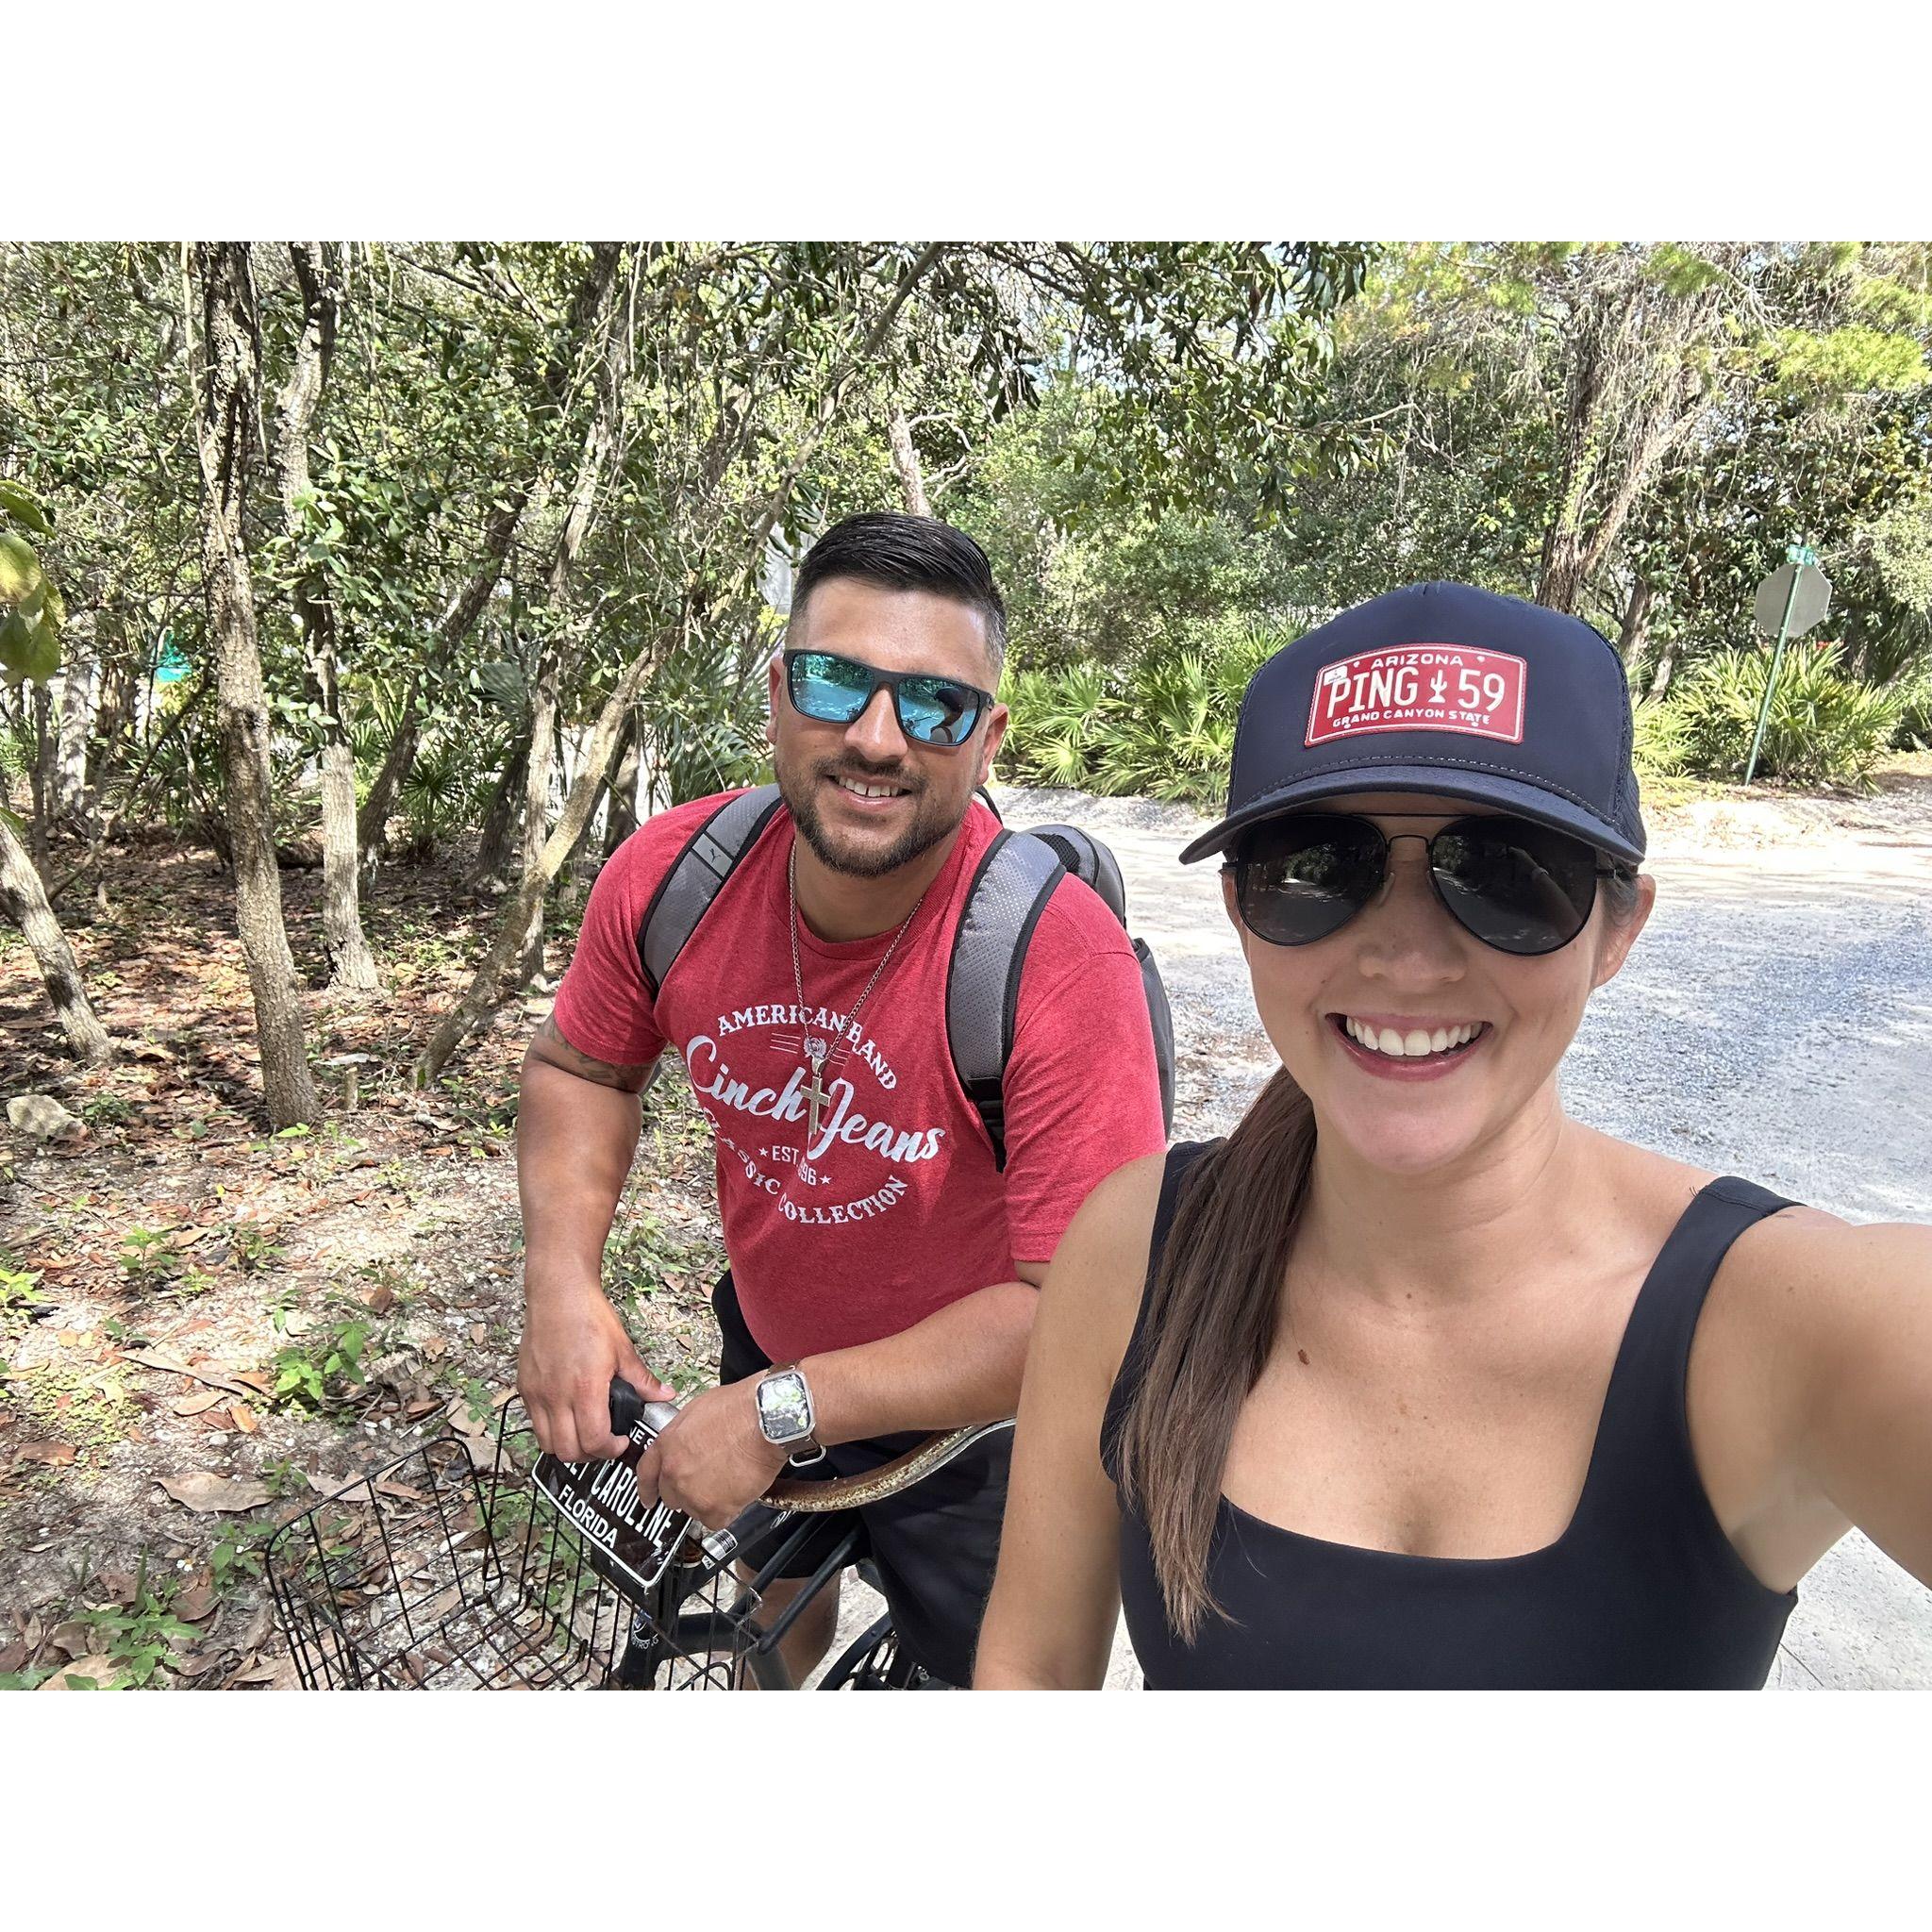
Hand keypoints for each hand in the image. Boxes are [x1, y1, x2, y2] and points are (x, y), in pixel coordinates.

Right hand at [518, 1281, 670, 1460]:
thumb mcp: (623, 1349)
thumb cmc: (587, 1315)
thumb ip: (643, 1380)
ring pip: (546, 1443)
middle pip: (567, 1451)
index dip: (610, 1450)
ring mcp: (537, 1393)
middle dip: (589, 1455)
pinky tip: (567, 1414)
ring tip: (584, 1432)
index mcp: (585, 1388)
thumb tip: (663, 1395)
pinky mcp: (525, 1387)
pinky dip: (550, 1428)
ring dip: (567, 1446)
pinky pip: (534, 1422)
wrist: (559, 1293)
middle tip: (604, 1443)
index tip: (619, 1443)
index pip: (594, 1441)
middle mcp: (556, 1395)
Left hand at [636, 1379, 789, 1528]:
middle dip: (687, 1492)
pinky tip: (737, 1493)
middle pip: (671, 1497)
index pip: (646, 1473)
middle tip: (707, 1484)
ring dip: (710, 1501)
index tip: (649, 1499)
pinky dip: (728, 1511)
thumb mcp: (698, 1410)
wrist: (763, 1420)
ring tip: (730, 1481)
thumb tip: (688, 1445)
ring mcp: (692, 1492)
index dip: (647, 1489)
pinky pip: (716, 1520)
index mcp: (667, 1445)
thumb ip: (684, 1436)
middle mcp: (674, 1471)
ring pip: (695, 1509)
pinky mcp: (713, 1508)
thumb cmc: (739, 1408)